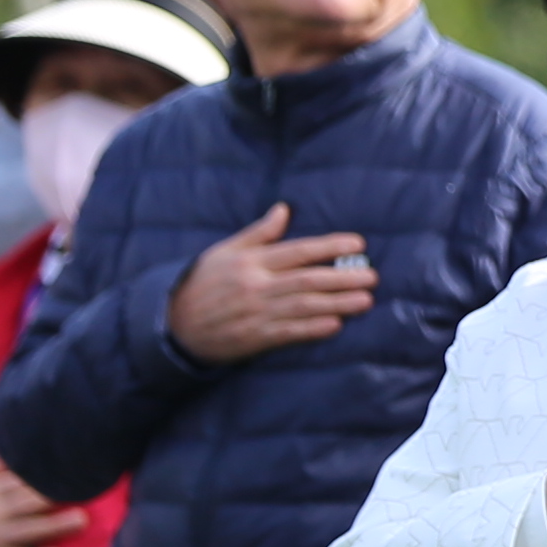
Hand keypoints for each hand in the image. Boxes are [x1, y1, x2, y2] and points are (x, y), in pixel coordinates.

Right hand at [168, 204, 374, 362]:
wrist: (173, 324)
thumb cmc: (203, 283)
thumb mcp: (224, 252)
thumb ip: (258, 233)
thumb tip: (284, 209)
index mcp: (251, 262)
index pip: (298, 251)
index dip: (330, 247)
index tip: (358, 244)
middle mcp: (256, 286)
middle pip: (307, 279)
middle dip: (343, 278)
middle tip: (372, 276)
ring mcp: (255, 313)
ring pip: (303, 306)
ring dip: (337, 304)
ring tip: (365, 300)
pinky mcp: (254, 338)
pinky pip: (288, 333)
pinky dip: (312, 329)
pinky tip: (335, 325)